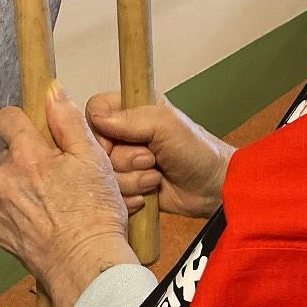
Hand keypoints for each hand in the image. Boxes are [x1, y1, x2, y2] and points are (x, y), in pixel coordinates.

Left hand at [0, 82, 138, 306]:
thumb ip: (69, 122)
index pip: (7, 118)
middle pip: (10, 153)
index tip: (38, 131)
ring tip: (54, 201)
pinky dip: (20, 209)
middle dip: (30, 159)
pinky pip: (4, 207)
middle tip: (59, 175)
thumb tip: (52, 93)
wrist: (85, 265)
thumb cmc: (95, 214)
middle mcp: (3, 178)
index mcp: (26, 156)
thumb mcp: (93, 159)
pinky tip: (45, 219)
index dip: (23, 120)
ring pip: (7, 180)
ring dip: (24, 185)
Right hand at [86, 92, 233, 218]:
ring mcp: (125, 163)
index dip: (101, 129)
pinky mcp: (128, 186)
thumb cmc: (197, 150)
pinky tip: (150, 192)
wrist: (212, 189)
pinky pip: (113, 193)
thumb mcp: (166, 126)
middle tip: (151, 158)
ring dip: (133, 179)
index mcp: (132, 110)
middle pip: (97, 148)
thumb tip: (96, 117)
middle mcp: (124, 135)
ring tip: (157, 175)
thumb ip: (131, 118)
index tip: (118, 140)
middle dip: (125, 159)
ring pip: (105, 174)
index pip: (94, 111)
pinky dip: (131, 196)